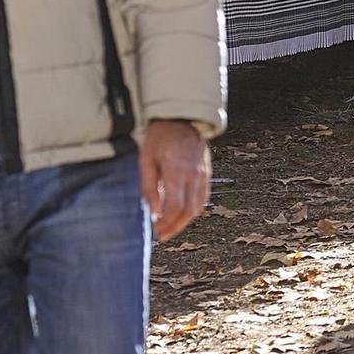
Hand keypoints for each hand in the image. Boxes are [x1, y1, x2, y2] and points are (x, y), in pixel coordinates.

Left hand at [139, 119, 211, 243]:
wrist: (181, 119)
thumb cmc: (160, 137)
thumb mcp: (146, 158)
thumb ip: (149, 186)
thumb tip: (152, 210)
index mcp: (177, 170)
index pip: (175, 206)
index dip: (165, 222)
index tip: (155, 229)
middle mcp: (193, 174)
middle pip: (188, 211)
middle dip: (174, 227)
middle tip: (161, 234)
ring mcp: (203, 174)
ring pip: (197, 207)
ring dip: (183, 221)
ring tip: (169, 227)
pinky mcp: (207, 174)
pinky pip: (202, 198)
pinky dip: (192, 210)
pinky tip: (180, 213)